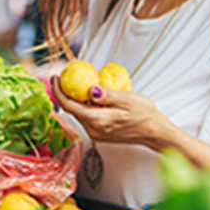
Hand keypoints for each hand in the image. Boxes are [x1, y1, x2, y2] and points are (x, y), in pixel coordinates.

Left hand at [52, 76, 171, 149]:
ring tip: (78, 83)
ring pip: (79, 114)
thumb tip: (90, 89)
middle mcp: (94, 130)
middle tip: (64, 76)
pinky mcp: (100, 133)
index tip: (55, 78)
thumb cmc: (144, 115)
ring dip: (76, 99)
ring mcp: (96, 134)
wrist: (155, 132)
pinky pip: (87, 117)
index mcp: (98, 121)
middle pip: (72, 110)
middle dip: (65, 93)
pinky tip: (90, 96)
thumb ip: (107, 95)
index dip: (59, 92)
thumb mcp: (127, 99)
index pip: (70, 106)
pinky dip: (85, 105)